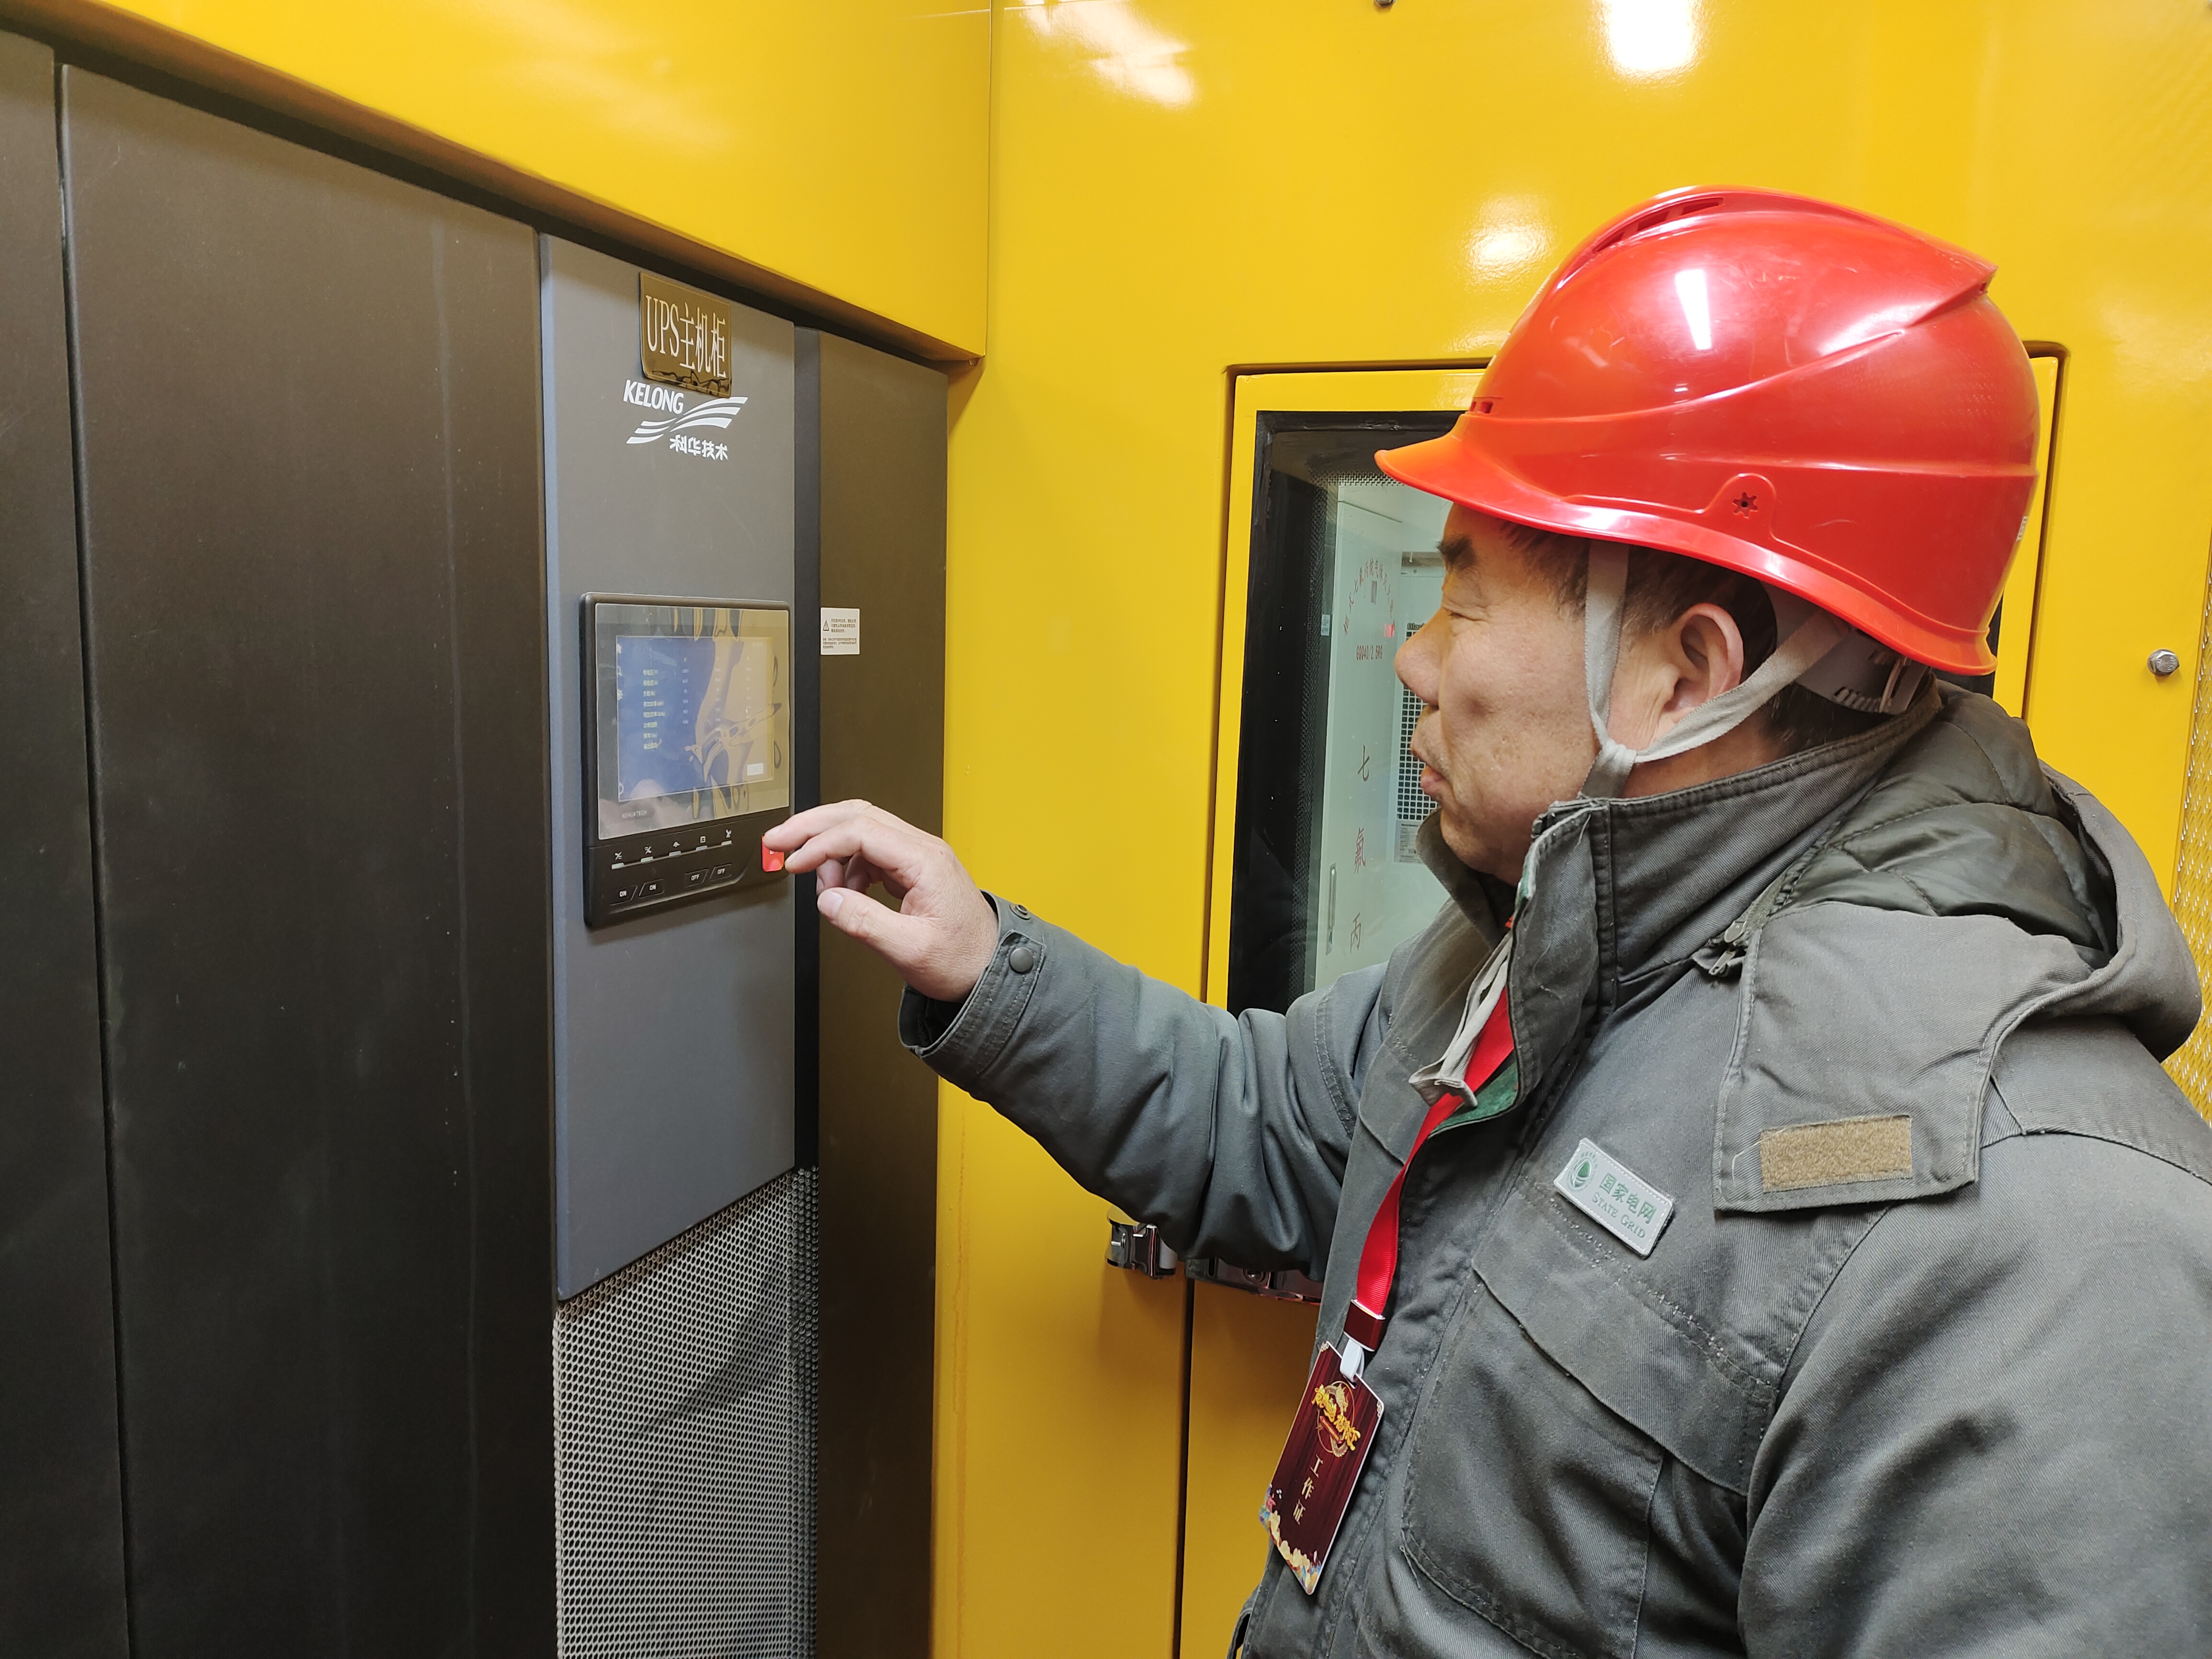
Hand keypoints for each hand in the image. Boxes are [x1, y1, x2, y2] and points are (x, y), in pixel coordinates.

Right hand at [764, 800, 1000, 1001]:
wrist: (990, 969)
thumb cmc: (960, 960)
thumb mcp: (909, 950)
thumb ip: (864, 923)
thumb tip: (826, 899)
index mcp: (925, 861)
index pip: (860, 832)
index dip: (820, 844)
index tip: (793, 863)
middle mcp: (922, 850)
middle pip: (858, 815)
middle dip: (812, 826)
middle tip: (777, 840)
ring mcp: (917, 857)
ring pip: (862, 830)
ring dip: (830, 850)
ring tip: (821, 887)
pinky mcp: (912, 869)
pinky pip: (869, 852)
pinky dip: (846, 866)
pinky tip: (843, 892)